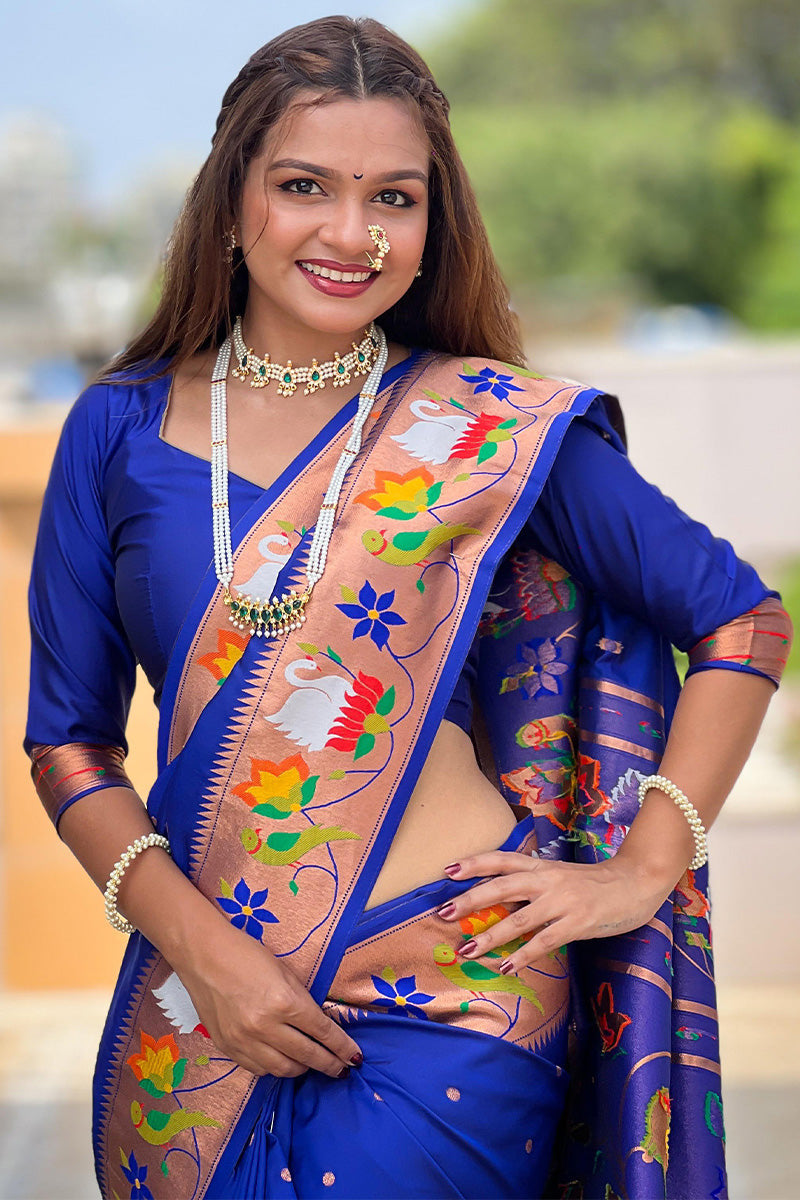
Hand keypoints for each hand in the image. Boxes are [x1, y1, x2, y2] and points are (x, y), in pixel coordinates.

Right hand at [173, 913, 362, 1079]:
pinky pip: (259, 1069)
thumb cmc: (247, 955)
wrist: (204, 956)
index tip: (354, 1057)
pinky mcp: (228, 1048)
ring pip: (282, 1070)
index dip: (342, 1047)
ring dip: (303, 1069)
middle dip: (329, 1064)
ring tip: (313, 1064)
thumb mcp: (285, 973)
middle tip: (342, 1069)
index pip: (322, 1033)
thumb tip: (320, 1026)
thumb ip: (302, 1001)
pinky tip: (283, 1061)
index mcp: (284, 1002)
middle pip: (307, 1056)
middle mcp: (265, 1027)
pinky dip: (275, 1068)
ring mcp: (244, 1041)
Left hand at [438, 850, 671, 970]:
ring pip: (519, 919)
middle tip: (443, 912)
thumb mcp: (559, 875)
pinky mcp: (578, 923)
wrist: (636, 883)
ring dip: (491, 936)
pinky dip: (524, 956)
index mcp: (541, 866)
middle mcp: (548, 880)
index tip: (447, 870)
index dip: (474, 863)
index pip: (502, 859)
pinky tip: (507, 968)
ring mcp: (563, 902)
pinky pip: (545, 942)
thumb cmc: (594, 883)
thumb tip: (497, 899)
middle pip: (502, 886)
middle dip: (471, 900)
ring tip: (467, 950)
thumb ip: (532, 884)